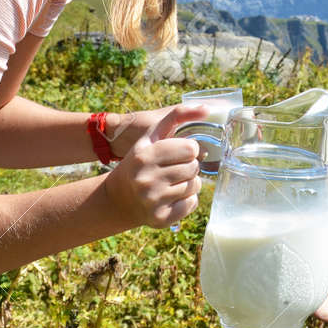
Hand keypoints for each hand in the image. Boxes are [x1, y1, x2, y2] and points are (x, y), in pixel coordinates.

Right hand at [104, 105, 207, 228]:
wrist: (120, 197)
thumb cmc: (142, 161)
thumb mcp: (152, 136)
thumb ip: (177, 116)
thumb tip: (207, 108)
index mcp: (145, 156)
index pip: (191, 148)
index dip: (187, 149)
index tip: (176, 153)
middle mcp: (147, 179)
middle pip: (194, 167)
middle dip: (188, 166)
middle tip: (173, 169)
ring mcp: (153, 201)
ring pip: (195, 186)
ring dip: (189, 183)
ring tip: (171, 183)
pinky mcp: (160, 219)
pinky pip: (192, 204)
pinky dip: (188, 200)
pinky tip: (172, 197)